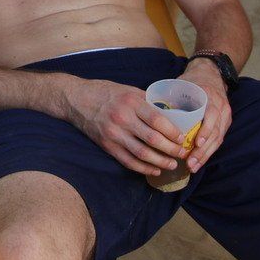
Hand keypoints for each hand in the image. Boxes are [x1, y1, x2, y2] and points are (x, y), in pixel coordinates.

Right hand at [65, 77, 188, 175]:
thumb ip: (147, 101)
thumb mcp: (128, 90)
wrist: (76, 99)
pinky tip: (155, 170)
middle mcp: (123, 118)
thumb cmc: (105, 92)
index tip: (183, 138)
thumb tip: (170, 113)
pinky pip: (128, 161)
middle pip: (153, 139)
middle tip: (183, 154)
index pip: (158, 120)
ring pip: (142, 153)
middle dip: (172, 149)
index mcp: (131, 102)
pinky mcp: (107, 145)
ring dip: (160, 162)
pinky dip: (143, 168)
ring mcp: (114, 134)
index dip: (173, 132)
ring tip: (172, 165)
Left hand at [179, 59, 232, 172]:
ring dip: (205, 155)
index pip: (212, 115)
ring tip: (193, 166)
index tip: (196, 143)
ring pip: (217, 138)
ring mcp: (225, 115)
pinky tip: (199, 161)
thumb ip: (171, 96)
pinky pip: (218, 139)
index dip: (205, 130)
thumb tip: (149, 110)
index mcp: (209, 95)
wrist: (211, 73)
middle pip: (215, 132)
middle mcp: (220, 106)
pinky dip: (208, 151)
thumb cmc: (192, 80)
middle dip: (203, 150)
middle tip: (190, 162)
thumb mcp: (182, 84)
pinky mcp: (225, 122)